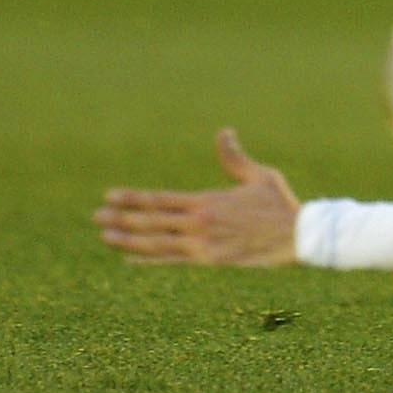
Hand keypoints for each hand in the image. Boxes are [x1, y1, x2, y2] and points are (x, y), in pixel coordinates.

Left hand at [95, 129, 299, 266]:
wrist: (297, 237)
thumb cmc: (279, 203)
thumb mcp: (259, 176)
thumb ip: (234, 158)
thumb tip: (223, 132)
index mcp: (207, 201)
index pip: (160, 200)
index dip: (132, 198)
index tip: (110, 196)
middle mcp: (198, 224)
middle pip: (150, 221)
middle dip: (121, 218)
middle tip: (95, 216)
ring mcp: (200, 245)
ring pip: (154, 243)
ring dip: (127, 240)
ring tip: (104, 235)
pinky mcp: (207, 261)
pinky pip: (170, 260)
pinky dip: (148, 259)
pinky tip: (130, 259)